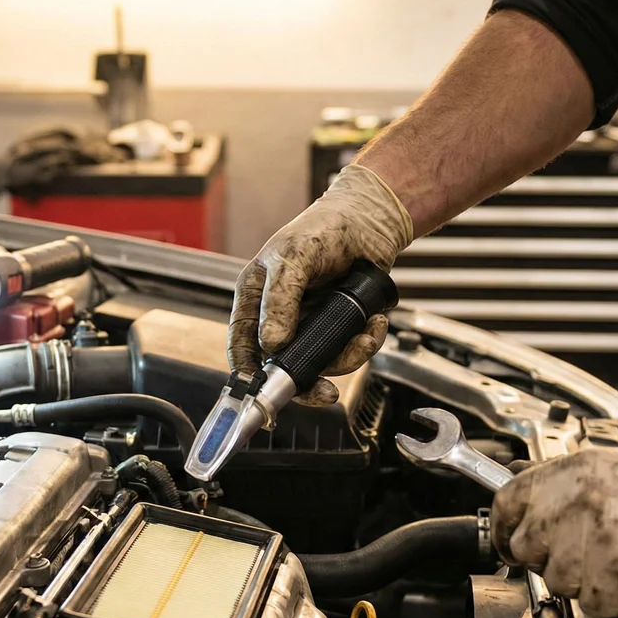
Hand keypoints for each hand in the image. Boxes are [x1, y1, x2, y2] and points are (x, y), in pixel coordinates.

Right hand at [228, 164, 412, 404]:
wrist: (369, 221)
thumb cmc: (322, 229)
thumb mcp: (293, 258)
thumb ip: (279, 301)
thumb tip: (273, 344)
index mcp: (255, 300)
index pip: (242, 347)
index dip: (250, 376)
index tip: (266, 396)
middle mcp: (280, 317)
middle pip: (284, 366)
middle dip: (309, 381)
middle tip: (326, 393)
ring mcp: (311, 324)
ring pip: (322, 363)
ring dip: (348, 357)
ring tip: (366, 334)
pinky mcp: (339, 326)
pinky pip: (349, 350)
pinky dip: (366, 343)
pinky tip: (375, 323)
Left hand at [490, 448, 617, 617]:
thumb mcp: (607, 466)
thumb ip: (559, 483)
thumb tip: (520, 498)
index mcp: (573, 473)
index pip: (506, 502)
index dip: (500, 528)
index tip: (505, 541)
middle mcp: (579, 503)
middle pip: (525, 548)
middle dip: (544, 558)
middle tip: (573, 556)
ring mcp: (599, 540)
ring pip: (556, 581)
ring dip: (580, 581)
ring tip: (612, 562)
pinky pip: (591, 603)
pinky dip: (608, 599)